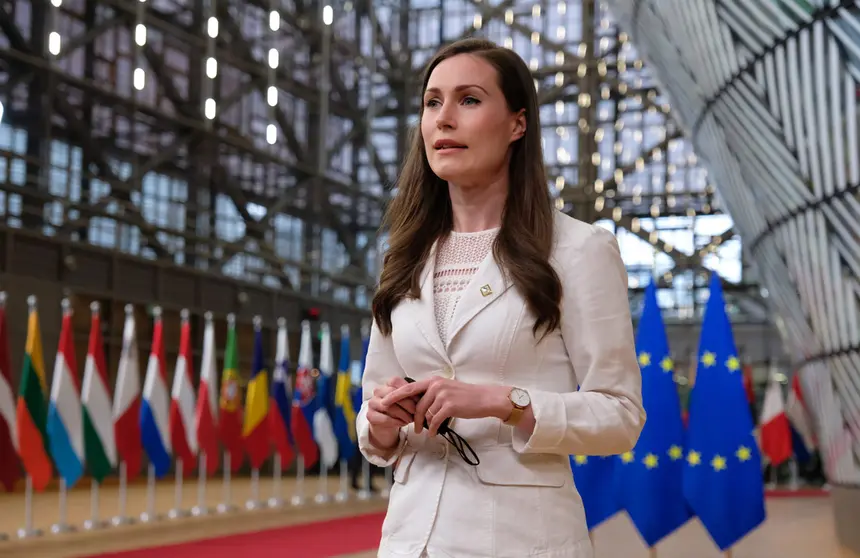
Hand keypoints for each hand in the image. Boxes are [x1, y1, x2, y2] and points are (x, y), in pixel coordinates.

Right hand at [367, 376, 419, 448]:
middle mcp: (377, 391)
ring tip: (411, 419)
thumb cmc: (401, 410)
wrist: (387, 425)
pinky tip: (403, 423)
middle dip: (407, 403)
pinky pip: (384, 418)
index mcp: (387, 384)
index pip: (396, 381)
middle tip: (416, 412)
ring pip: (388, 406)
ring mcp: (372, 403)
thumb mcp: (408, 401)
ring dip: (403, 414)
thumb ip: (413, 396)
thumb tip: (424, 396)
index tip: (419, 400)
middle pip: (392, 393)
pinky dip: (396, 421)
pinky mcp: (370, 415)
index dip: (408, 390)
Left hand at [381, 377, 511, 435]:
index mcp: (433, 381)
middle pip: (417, 405)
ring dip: (425, 425)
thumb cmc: (466, 396)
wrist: (484, 398)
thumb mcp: (446, 389)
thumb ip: (432, 394)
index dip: (395, 396)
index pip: (409, 388)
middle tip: (413, 428)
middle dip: (413, 418)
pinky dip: (433, 429)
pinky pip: (435, 420)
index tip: (384, 402)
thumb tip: (418, 405)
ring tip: (426, 431)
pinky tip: (433, 433)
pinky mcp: (449, 405)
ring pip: (426, 414)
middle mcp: (436, 385)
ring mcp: (442, 395)